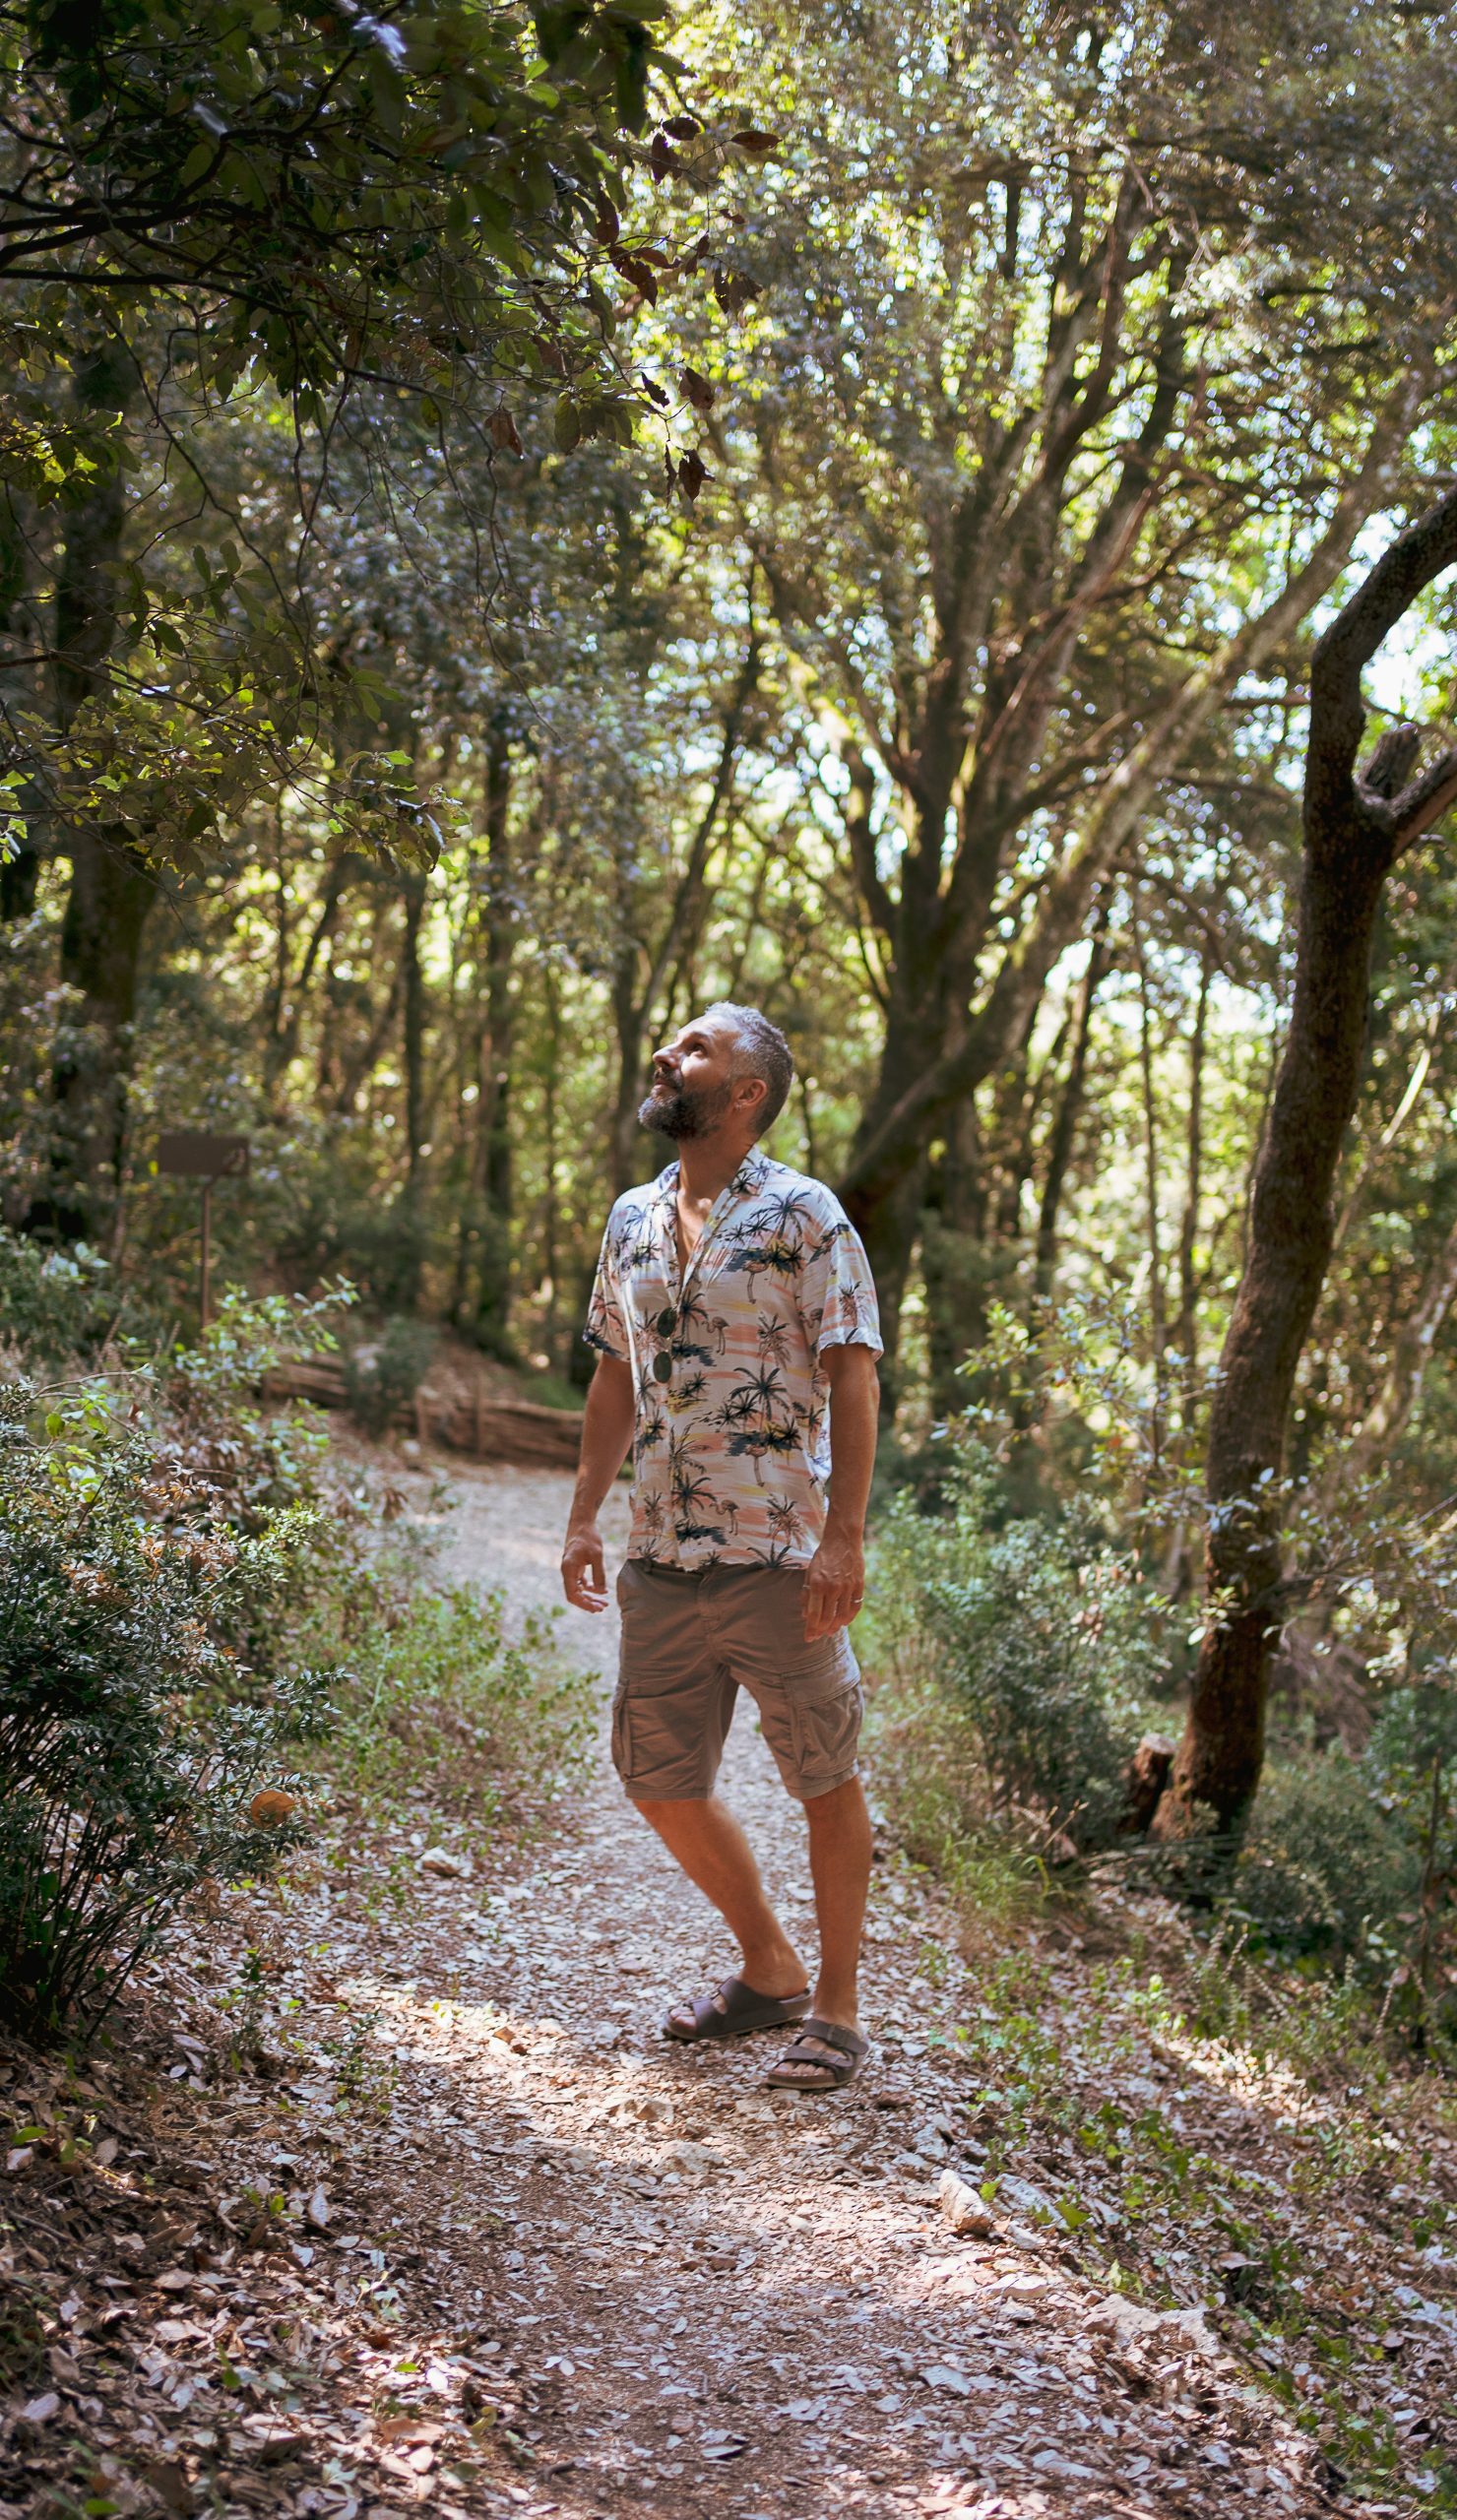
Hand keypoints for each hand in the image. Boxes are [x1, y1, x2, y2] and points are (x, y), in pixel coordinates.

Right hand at [561, 1521, 608, 1611]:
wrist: (582, 1523)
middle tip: (603, 1608)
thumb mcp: (597, 1555)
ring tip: (604, 1603)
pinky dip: (590, 1588)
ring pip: (578, 1590)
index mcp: (568, 1569)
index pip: (572, 1594)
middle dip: (588, 1603)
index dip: (584, 1604)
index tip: (596, 1608)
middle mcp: (567, 1571)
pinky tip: (601, 1591)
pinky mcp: (576, 1567)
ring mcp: (571, 1570)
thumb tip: (601, 1591)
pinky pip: (581, 1583)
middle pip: (575, 1595)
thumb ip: (599, 1574)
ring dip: (590, 1597)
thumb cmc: (588, 1537)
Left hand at [802, 1526, 865, 1641]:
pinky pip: (855, 1607)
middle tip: (819, 1636)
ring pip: (842, 1616)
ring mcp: (847, 1587)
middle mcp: (832, 1587)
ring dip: (835, 1627)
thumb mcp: (809, 1573)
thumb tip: (805, 1615)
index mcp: (817, 1584)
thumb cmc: (823, 1557)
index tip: (808, 1638)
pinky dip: (849, 1617)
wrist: (842, 1540)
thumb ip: (807, 1594)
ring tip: (831, 1631)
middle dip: (822, 1631)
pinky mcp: (859, 1585)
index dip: (811, 1629)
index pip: (814, 1614)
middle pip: (828, 1618)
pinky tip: (844, 1622)